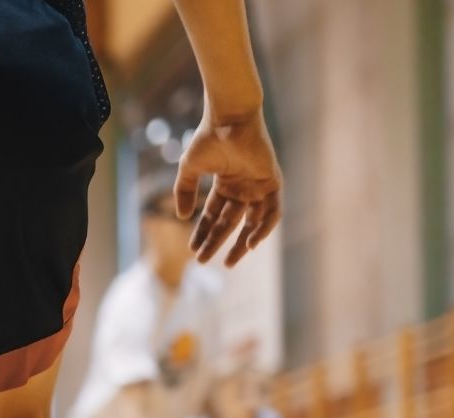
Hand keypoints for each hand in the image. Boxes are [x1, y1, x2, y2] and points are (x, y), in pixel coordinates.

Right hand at [174, 104, 281, 266]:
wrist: (228, 119)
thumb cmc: (208, 138)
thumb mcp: (189, 169)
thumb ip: (184, 192)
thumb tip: (181, 217)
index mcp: (225, 184)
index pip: (213, 215)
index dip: (202, 233)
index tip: (193, 251)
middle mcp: (242, 187)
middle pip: (230, 223)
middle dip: (217, 242)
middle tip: (205, 262)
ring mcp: (258, 186)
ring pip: (252, 222)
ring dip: (241, 242)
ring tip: (229, 261)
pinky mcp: (272, 182)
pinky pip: (272, 212)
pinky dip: (263, 229)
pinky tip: (250, 244)